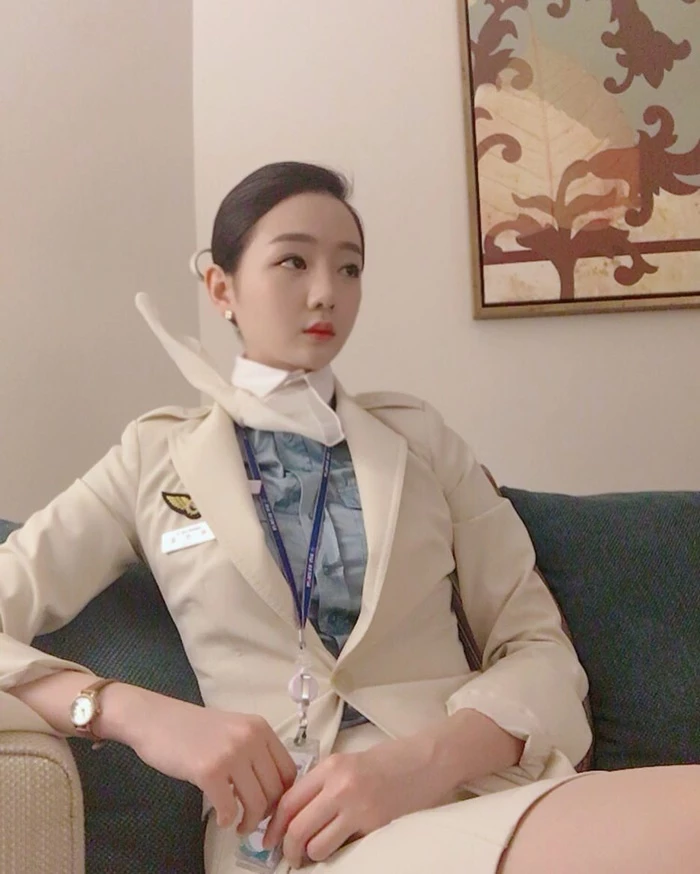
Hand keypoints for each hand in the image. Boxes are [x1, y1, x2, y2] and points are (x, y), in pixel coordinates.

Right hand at [101, 685, 296, 831]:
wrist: (155, 719)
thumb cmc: (193, 729)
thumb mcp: (234, 731)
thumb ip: (254, 752)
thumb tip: (273, 791)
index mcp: (260, 727)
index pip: (289, 770)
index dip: (284, 796)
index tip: (272, 810)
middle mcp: (250, 737)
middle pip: (276, 790)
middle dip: (267, 814)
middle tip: (253, 823)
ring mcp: (230, 753)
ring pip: (257, 802)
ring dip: (249, 823)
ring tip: (239, 826)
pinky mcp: (209, 770)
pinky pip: (229, 808)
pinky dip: (228, 820)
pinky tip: (222, 819)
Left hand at [263, 734, 453, 866]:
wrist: (428, 761)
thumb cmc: (390, 761)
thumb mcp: (349, 763)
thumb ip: (323, 783)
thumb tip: (295, 813)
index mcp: (330, 766)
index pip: (288, 801)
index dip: (274, 826)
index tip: (270, 839)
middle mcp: (339, 785)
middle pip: (296, 826)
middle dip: (287, 848)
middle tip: (288, 856)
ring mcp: (357, 806)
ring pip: (315, 844)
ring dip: (310, 855)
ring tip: (313, 855)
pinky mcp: (375, 825)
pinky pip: (340, 849)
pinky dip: (332, 855)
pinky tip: (336, 850)